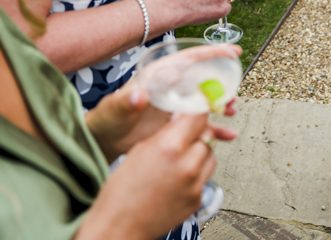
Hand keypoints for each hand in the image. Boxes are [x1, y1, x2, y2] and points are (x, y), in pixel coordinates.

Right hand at [81, 110, 229, 237]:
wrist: (120, 226)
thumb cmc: (121, 191)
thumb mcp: (139, 149)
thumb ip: (165, 133)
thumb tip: (180, 120)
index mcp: (170, 147)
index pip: (198, 116)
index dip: (197, 109)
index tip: (197, 104)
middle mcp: (187, 165)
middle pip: (208, 135)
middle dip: (198, 131)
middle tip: (185, 132)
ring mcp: (195, 184)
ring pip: (210, 155)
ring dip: (200, 151)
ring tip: (181, 155)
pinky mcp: (198, 199)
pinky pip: (206, 176)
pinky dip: (197, 172)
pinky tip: (180, 174)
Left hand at [85, 53, 239, 159]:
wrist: (105, 141)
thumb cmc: (106, 119)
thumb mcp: (114, 109)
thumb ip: (126, 102)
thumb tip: (139, 96)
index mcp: (159, 77)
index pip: (188, 60)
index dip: (211, 54)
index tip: (232, 51)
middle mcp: (170, 89)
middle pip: (202, 80)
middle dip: (221, 83)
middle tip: (233, 91)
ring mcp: (175, 107)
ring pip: (205, 102)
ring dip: (220, 104)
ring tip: (230, 110)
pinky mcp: (177, 125)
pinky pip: (202, 125)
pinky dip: (216, 129)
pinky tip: (227, 135)